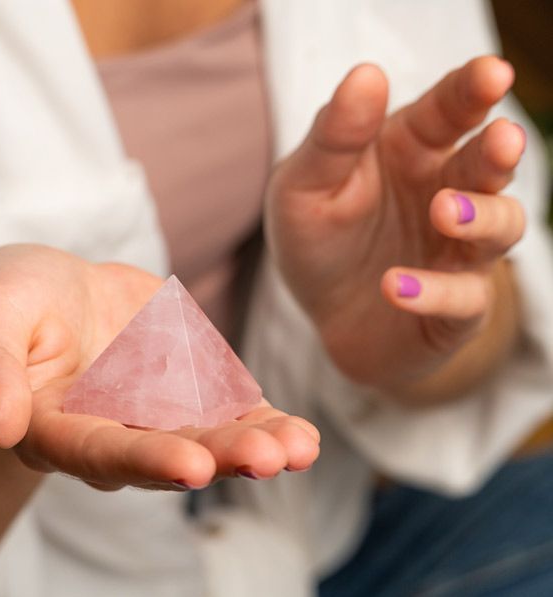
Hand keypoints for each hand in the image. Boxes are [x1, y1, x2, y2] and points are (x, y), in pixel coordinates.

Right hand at [0, 245, 318, 490]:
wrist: (63, 291)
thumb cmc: (19, 301)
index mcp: (60, 427)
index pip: (102, 451)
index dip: (145, 460)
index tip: (192, 467)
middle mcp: (116, 433)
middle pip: (169, 455)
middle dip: (219, 458)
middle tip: (267, 461)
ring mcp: (159, 415)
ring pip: (210, 439)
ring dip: (256, 448)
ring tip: (299, 449)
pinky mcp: (191, 390)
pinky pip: (233, 412)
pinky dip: (266, 423)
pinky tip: (300, 435)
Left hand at [266, 56, 524, 395]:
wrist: (323, 313)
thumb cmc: (317, 239)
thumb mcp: (304, 187)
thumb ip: (333, 138)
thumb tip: (367, 74)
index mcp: (412, 151)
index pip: (450, 109)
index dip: (473, 90)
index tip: (492, 74)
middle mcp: (445, 193)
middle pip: (487, 165)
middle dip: (497, 152)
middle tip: (501, 140)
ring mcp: (457, 251)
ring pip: (499, 228)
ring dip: (480, 218)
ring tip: (443, 211)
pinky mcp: (456, 308)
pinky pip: (462, 300)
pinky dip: (435, 293)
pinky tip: (393, 286)